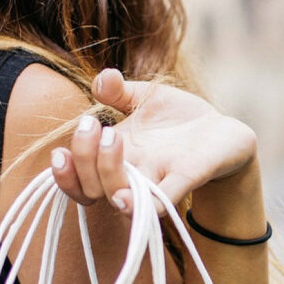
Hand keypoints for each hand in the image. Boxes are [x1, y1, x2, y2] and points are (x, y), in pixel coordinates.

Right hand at [50, 69, 258, 214]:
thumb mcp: (146, 98)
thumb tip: (102, 78)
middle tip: (95, 125)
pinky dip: (142, 204)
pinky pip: (160, 202)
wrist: (223, 133)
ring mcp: (157, 179)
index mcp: (115, 156)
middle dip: (84, 158)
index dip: (63, 174)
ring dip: (106, 171)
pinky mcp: (186, 179)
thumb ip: (119, 90)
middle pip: (91, 187)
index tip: (60, 152)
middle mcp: (131, 174)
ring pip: (119, 196)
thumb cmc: (179, 120)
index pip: (77, 178)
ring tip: (112, 138)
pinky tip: (126, 199)